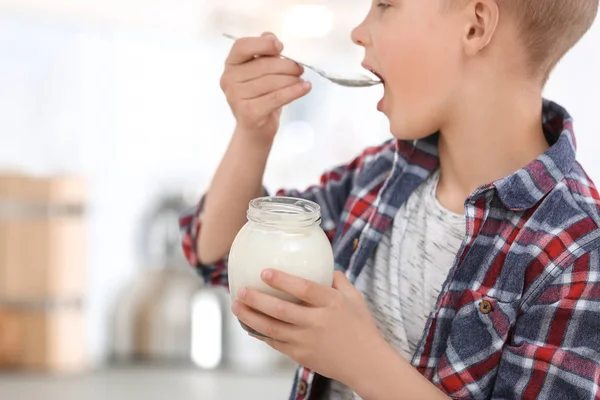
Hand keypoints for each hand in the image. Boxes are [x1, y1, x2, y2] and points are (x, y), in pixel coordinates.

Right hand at [220, 32, 310, 143]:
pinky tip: (305, 87)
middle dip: (286, 66)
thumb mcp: (260, 73)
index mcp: (230, 65)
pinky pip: (277, 97)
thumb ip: (264, 53)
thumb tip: (270, 37)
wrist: (254, 131)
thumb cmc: (259, 98)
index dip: (263, 44)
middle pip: (262, 65)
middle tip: (299, 68)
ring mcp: (236, 97)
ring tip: (301, 80)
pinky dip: (294, 91)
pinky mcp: (248, 112)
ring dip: (292, 79)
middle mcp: (229, 80)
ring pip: (272, 82)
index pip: (242, 46)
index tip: (280, 47)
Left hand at [231, 270, 385, 385]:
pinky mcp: (301, 355)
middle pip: (280, 310)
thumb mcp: (355, 298)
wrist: (366, 363)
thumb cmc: (361, 328)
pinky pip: (275, 343)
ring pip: (272, 328)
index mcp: (332, 304)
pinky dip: (259, 333)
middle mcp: (317, 322)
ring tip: (236, 306)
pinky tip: (249, 324)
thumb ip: (338, 280)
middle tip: (241, 290)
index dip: (282, 280)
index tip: (264, 272)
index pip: (304, 289)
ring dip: (250, 316)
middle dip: (256, 299)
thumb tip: (321, 265)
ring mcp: (307, 341)